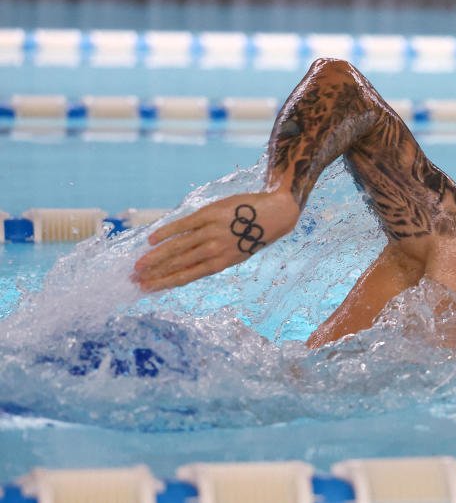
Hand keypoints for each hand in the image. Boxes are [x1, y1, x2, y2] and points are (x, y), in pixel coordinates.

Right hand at [133, 191, 298, 291]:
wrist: (275, 213)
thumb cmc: (253, 234)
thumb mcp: (236, 252)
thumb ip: (212, 258)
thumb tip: (186, 264)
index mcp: (221, 263)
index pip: (187, 276)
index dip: (165, 283)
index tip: (147, 289)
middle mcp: (215, 250)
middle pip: (178, 263)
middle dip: (155, 273)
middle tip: (134, 280)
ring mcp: (212, 232)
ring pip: (178, 247)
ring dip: (155, 257)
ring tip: (138, 265)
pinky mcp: (210, 214)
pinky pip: (184, 224)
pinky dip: (167, 232)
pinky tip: (152, 239)